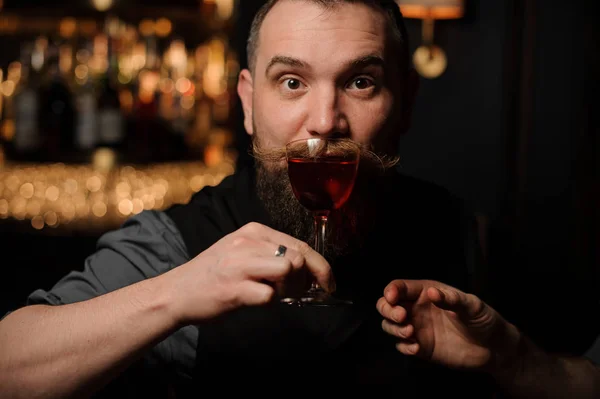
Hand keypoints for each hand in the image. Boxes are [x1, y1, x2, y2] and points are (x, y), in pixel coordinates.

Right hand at [164, 222, 333, 324]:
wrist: (177, 292)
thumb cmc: (213, 275)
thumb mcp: (242, 252)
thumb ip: (272, 254)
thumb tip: (309, 269)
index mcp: (253, 231)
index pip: (300, 244)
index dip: (321, 266)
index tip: (328, 282)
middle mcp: (248, 243)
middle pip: (299, 257)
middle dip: (309, 280)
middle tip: (300, 294)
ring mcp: (240, 265)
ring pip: (289, 270)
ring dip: (290, 290)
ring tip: (276, 296)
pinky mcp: (234, 289)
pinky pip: (269, 296)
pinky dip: (270, 302)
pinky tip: (257, 301)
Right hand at [376, 279, 516, 370]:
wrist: (494, 348)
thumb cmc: (484, 319)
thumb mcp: (472, 305)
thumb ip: (452, 299)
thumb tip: (432, 293)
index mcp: (427, 292)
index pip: (400, 287)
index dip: (392, 290)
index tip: (393, 298)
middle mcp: (417, 309)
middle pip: (387, 305)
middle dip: (387, 309)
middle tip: (401, 317)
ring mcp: (417, 328)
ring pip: (390, 325)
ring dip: (393, 328)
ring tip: (410, 333)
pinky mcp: (420, 347)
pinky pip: (401, 346)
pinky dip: (403, 347)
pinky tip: (416, 348)